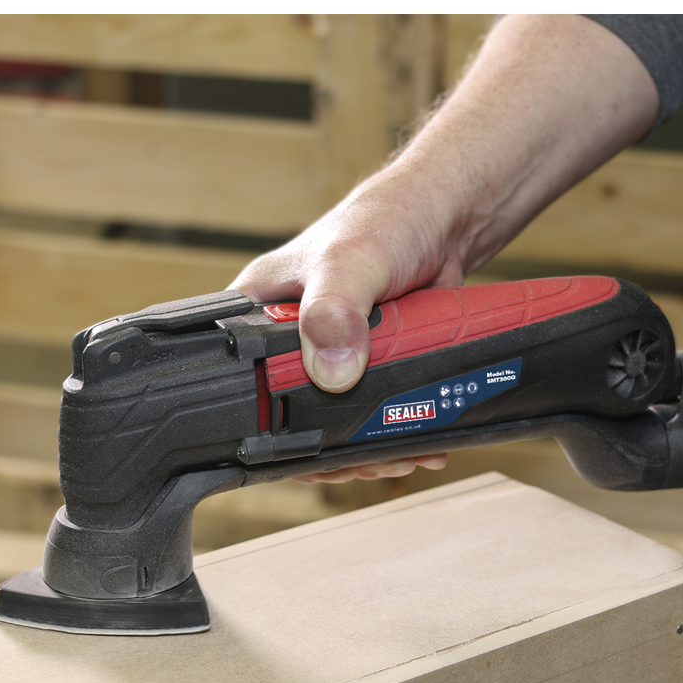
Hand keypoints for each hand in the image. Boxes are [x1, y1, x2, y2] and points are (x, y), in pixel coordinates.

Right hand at [233, 175, 458, 480]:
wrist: (444, 222)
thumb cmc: (384, 222)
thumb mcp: (349, 262)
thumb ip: (334, 311)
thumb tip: (331, 369)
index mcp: (255, 316)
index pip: (238, 386)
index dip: (267, 426)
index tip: (307, 449)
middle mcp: (288, 343)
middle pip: (292, 419)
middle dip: (330, 450)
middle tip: (364, 461)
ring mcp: (331, 359)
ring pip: (338, 424)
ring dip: (368, 448)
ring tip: (398, 457)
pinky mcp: (370, 367)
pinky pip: (375, 415)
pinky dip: (396, 435)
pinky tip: (419, 444)